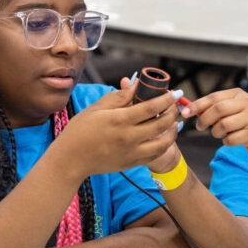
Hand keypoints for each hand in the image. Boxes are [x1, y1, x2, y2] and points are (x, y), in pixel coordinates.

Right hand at [56, 86, 179, 178]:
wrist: (71, 159)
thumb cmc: (80, 131)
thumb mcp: (96, 108)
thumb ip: (119, 96)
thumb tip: (136, 84)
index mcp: (119, 120)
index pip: (151, 107)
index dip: (166, 98)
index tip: (175, 92)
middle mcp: (128, 137)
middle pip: (161, 124)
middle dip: (173, 112)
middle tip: (176, 104)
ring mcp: (132, 152)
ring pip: (163, 142)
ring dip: (173, 130)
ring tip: (175, 121)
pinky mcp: (132, 163)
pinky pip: (155, 154)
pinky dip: (164, 144)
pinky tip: (165, 136)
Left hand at [184, 88, 247, 157]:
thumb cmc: (245, 122)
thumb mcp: (232, 109)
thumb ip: (214, 108)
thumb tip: (189, 109)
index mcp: (238, 94)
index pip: (214, 97)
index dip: (197, 105)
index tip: (185, 112)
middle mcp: (247, 103)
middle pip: (218, 109)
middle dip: (204, 119)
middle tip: (200, 127)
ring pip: (223, 125)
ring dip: (215, 132)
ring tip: (219, 133)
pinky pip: (231, 139)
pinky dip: (226, 141)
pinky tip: (232, 139)